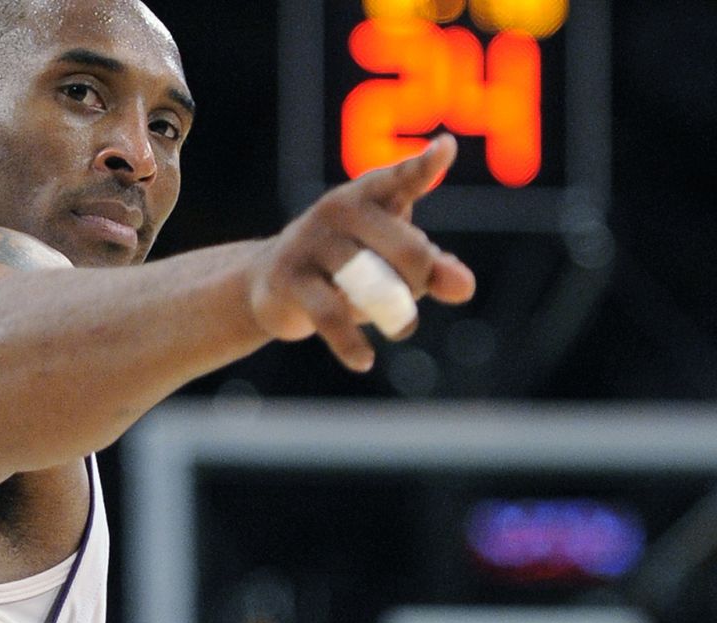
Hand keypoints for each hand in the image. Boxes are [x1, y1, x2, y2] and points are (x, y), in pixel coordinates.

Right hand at [249, 133, 475, 371]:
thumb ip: (434, 269)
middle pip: (408, 249)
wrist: (270, 286)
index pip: (402, 179)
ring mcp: (310, 242)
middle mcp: (338, 209)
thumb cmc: (346, 267)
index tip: (445, 150)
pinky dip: (351, 344)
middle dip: (420, 281)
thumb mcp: (392, 264)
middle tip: (411, 298)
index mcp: (369, 195)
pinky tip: (364, 361)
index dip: (424, 167)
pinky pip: (330, 315)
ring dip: (393, 313)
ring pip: (372, 284)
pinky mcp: (289, 278)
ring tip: (401, 327)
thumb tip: (465, 288)